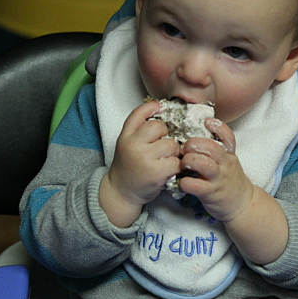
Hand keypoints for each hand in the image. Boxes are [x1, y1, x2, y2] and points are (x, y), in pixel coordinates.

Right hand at [99, 101, 180, 226]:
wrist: (121, 192)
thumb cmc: (128, 166)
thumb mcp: (126, 144)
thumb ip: (137, 128)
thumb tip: (158, 106)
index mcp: (125, 136)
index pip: (138, 114)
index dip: (151, 107)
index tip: (159, 107)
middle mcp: (133, 145)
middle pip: (159, 127)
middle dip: (165, 135)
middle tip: (161, 147)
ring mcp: (144, 159)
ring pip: (171, 144)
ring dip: (173, 152)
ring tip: (165, 160)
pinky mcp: (155, 173)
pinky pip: (176, 162)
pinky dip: (176, 166)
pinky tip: (168, 170)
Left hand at [179, 118, 288, 263]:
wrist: (242, 204)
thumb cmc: (229, 180)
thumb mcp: (228, 162)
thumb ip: (216, 150)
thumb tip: (194, 136)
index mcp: (229, 155)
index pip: (228, 137)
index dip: (218, 127)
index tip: (207, 121)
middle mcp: (225, 165)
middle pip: (212, 148)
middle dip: (194, 144)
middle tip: (183, 148)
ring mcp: (219, 179)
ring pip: (204, 164)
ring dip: (189, 160)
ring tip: (182, 164)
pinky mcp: (211, 193)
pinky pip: (196, 185)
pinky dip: (185, 182)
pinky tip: (182, 182)